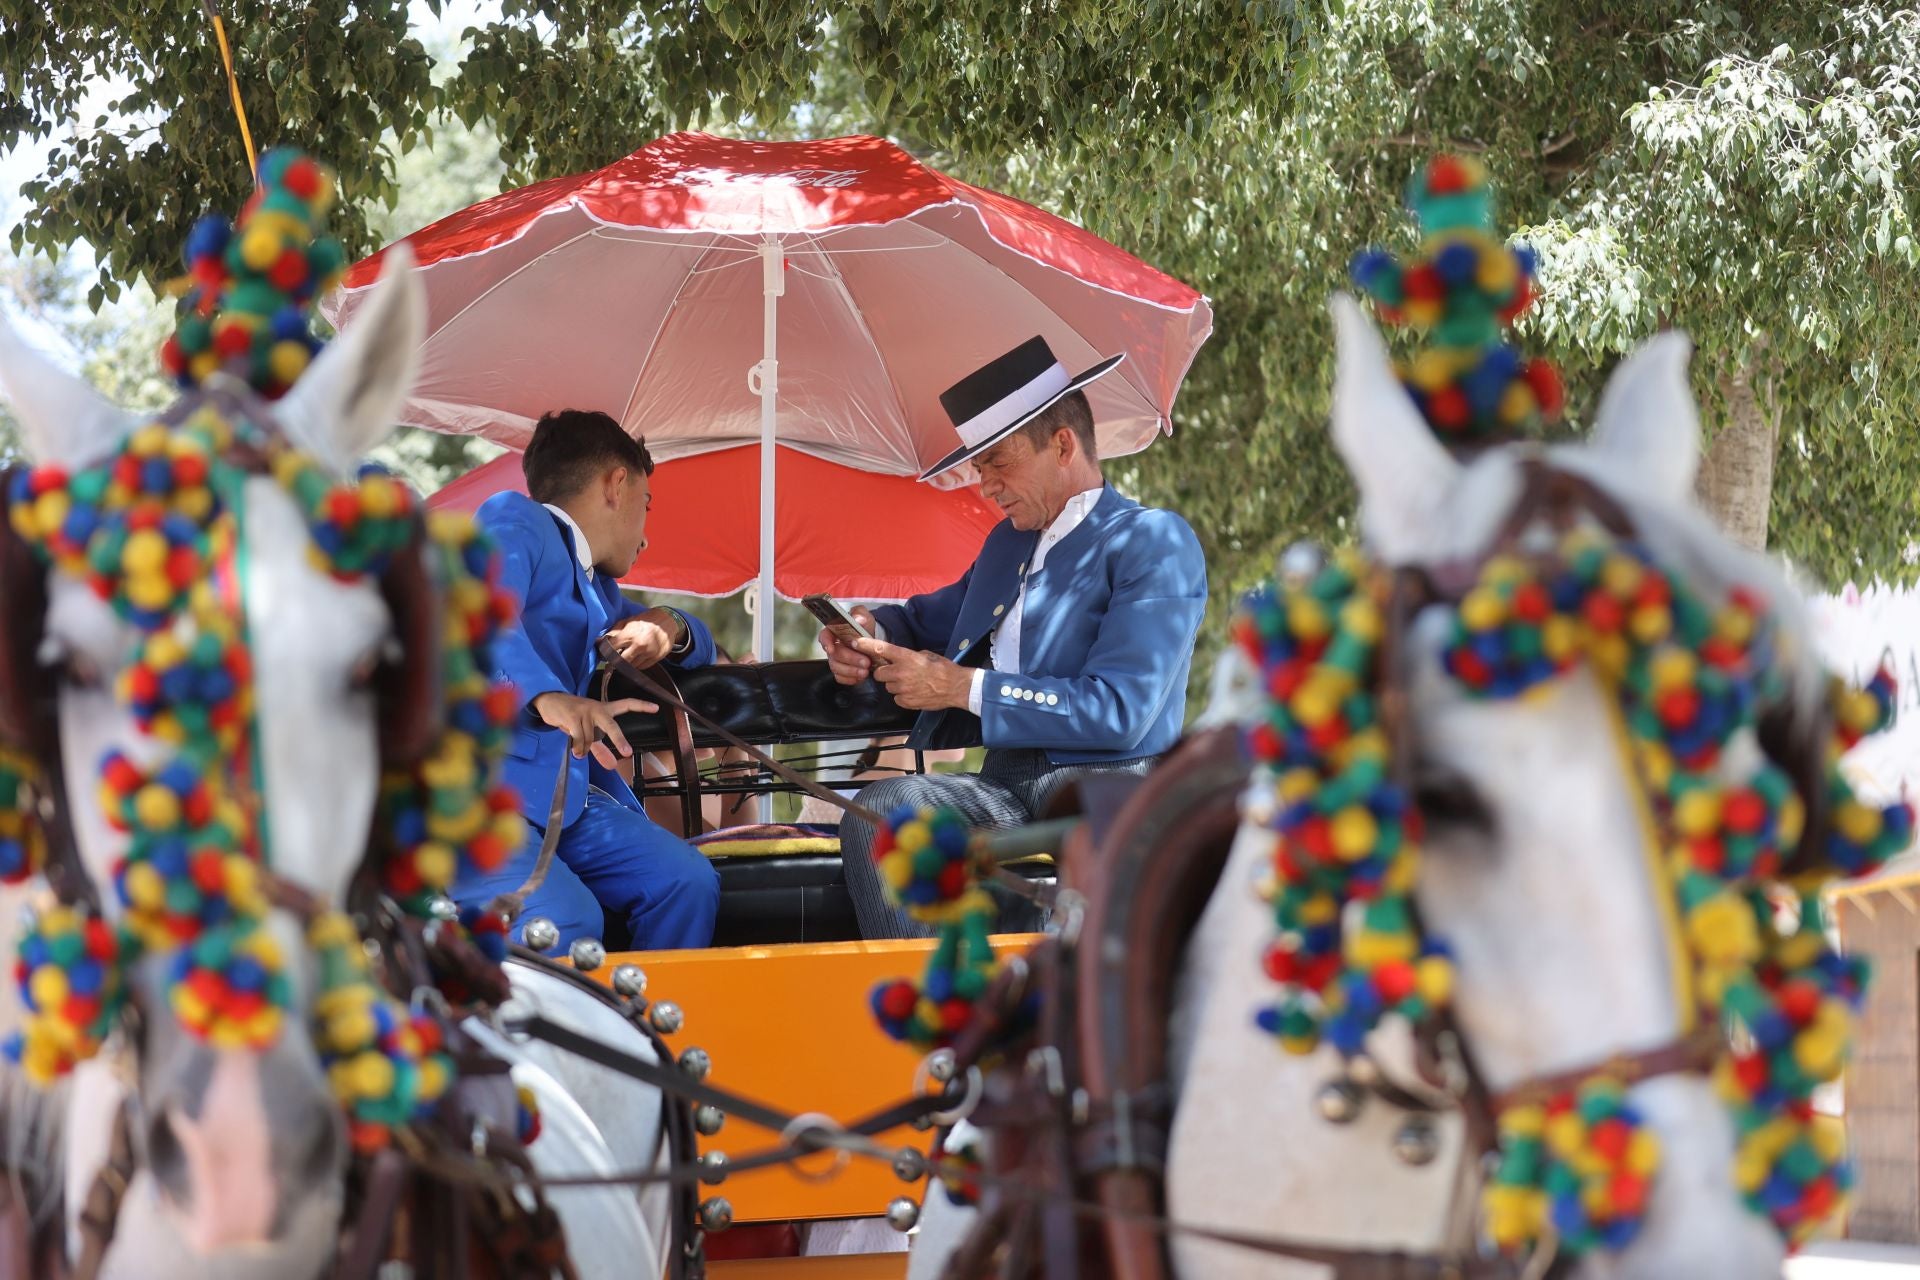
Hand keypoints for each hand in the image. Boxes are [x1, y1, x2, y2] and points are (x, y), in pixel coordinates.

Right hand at [530, 691, 657, 768]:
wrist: (549, 701)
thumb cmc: (573, 717)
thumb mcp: (588, 733)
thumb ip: (600, 749)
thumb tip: (612, 766)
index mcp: (605, 709)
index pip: (626, 704)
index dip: (641, 706)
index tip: (656, 708)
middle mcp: (597, 708)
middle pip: (611, 725)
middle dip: (619, 739)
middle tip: (627, 752)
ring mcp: (585, 710)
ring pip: (590, 738)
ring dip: (583, 748)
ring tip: (577, 749)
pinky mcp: (572, 715)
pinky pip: (578, 737)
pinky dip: (577, 747)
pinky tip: (575, 750)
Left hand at [605, 608, 682, 667]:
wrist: (667, 622)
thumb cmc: (645, 620)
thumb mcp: (628, 622)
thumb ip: (614, 632)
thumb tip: (600, 640)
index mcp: (630, 634)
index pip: (612, 648)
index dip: (606, 652)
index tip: (603, 654)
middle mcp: (639, 645)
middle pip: (621, 661)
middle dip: (615, 661)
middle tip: (612, 660)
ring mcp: (649, 653)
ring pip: (631, 666)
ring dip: (627, 663)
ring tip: (627, 657)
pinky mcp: (656, 658)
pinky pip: (642, 667)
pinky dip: (637, 664)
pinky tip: (636, 657)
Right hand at [818, 605, 878, 684]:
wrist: (871, 640)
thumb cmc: (864, 627)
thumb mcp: (864, 617)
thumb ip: (861, 615)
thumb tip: (859, 619)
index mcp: (834, 631)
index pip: (824, 636)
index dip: (826, 643)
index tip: (831, 649)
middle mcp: (832, 646)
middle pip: (834, 655)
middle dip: (850, 659)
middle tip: (865, 661)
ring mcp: (836, 660)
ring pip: (837, 668)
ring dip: (851, 671)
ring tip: (865, 671)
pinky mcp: (841, 671)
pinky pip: (840, 678)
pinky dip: (850, 679)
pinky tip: (860, 677)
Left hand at [855, 638, 971, 710]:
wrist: (956, 687)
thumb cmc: (943, 668)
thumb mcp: (926, 655)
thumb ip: (909, 656)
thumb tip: (899, 658)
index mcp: (906, 658)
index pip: (881, 649)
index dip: (866, 645)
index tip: (855, 642)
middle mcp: (901, 673)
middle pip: (879, 673)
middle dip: (884, 672)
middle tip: (896, 672)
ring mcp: (902, 689)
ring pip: (888, 687)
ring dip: (895, 684)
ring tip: (911, 683)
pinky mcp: (906, 701)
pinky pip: (897, 698)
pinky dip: (903, 696)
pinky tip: (914, 692)